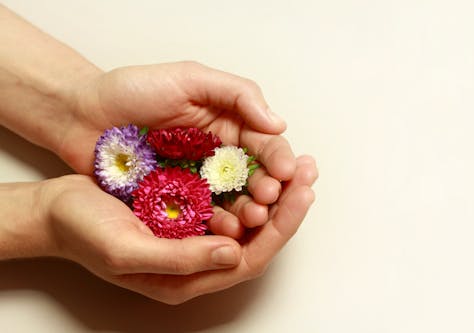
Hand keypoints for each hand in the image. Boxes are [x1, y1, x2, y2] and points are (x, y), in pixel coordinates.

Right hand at [43, 155, 315, 304]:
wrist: (59, 210)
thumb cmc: (84, 233)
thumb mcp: (127, 251)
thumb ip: (182, 259)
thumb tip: (235, 252)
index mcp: (187, 276)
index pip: (250, 256)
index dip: (281, 225)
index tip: (301, 192)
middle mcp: (197, 258)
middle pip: (257, 237)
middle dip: (287, 204)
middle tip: (309, 171)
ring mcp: (194, 234)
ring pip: (247, 217)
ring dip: (273, 191)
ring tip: (295, 164)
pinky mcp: (188, 211)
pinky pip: (228, 200)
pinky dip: (247, 182)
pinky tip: (260, 164)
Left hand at [58, 61, 296, 237]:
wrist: (82, 115)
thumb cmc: (132, 90)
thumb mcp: (189, 79)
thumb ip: (237, 94)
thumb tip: (277, 123)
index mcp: (227, 124)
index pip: (265, 144)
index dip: (279, 158)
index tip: (286, 172)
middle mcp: (218, 154)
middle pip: (256, 177)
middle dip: (269, 188)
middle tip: (270, 197)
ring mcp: (199, 180)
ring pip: (234, 200)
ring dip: (249, 210)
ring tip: (254, 216)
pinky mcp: (178, 201)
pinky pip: (204, 215)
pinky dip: (218, 223)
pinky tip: (227, 228)